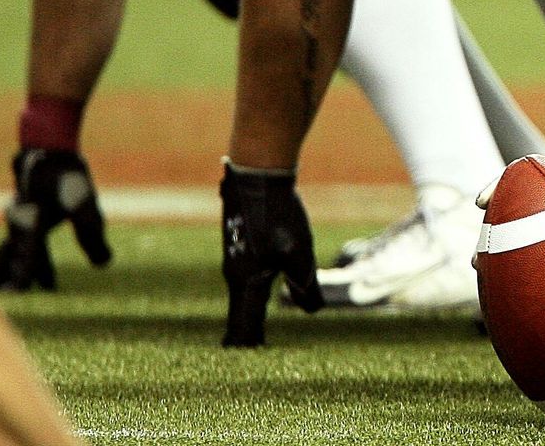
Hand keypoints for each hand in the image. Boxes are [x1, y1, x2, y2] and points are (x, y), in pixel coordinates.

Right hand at [0, 148, 111, 290]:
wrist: (47, 148)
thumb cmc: (65, 176)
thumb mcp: (83, 205)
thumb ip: (91, 234)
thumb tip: (104, 264)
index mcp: (31, 226)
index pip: (27, 258)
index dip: (23, 276)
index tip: (17, 295)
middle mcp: (19, 229)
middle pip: (7, 261)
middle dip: (7, 279)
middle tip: (4, 299)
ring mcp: (19, 225)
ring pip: (10, 256)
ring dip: (12, 274)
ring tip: (14, 294)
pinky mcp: (26, 222)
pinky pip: (22, 250)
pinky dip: (26, 265)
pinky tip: (45, 279)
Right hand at [220, 162, 322, 347]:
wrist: (258, 175)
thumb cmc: (280, 214)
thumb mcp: (300, 252)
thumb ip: (305, 285)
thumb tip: (309, 310)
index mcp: (246, 283)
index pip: (243, 328)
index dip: (249, 348)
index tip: (252, 369)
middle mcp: (234, 275)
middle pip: (239, 316)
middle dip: (247, 337)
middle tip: (254, 357)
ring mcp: (235, 260)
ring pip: (241, 298)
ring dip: (248, 316)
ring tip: (252, 335)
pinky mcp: (240, 246)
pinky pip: (244, 280)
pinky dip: (249, 296)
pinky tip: (258, 295)